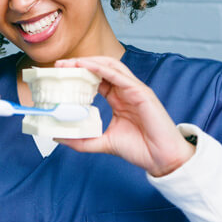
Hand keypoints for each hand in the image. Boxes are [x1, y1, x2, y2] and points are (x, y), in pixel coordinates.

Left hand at [54, 57, 194, 177]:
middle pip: (102, 68)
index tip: (60, 74)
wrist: (162, 159)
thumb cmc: (140, 149)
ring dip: (90, 61)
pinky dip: (103, 68)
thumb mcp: (104, 142)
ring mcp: (134, 90)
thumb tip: (59, 137)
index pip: (96, 79)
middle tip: (60, 64)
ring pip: (111, 66)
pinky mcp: (141, 92)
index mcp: (119, 99)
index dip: (79, 74)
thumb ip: (83, 140)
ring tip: (72, 62)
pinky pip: (120, 75)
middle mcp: (126, 91)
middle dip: (81, 63)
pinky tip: (88, 67)